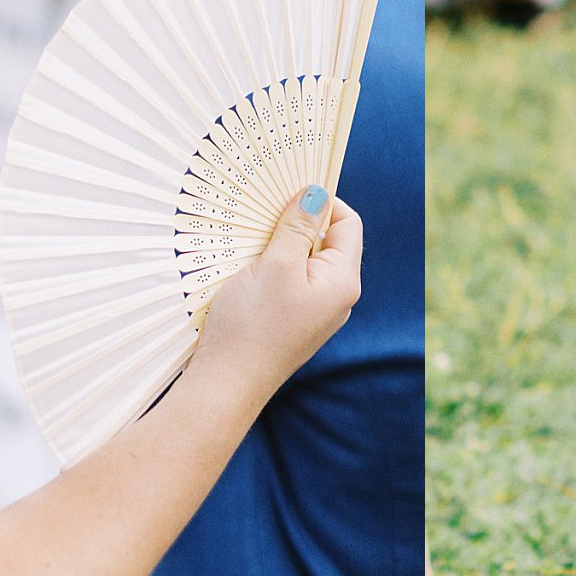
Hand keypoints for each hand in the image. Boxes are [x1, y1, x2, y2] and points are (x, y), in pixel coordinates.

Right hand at [193, 186, 362, 391]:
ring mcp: (314, 312)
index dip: (323, 202)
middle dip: (296, 223)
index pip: (349, 224)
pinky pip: (288, 283)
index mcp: (343, 281)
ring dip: (279, 246)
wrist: (226, 384)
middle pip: (326, 242)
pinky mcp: (291, 322)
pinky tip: (245, 270)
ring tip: (250, 243)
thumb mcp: (275, 264)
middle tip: (263, 214)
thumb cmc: (252, 324)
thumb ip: (298, 226)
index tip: (288, 192)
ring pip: (302, 262)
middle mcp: (336, 298)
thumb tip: (317, 194)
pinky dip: (270, 269)